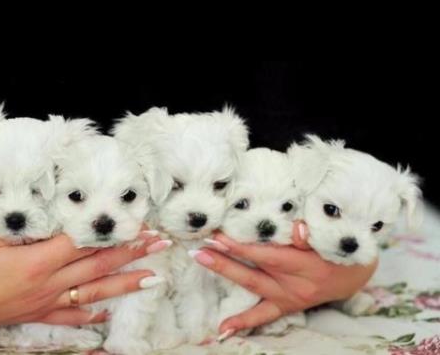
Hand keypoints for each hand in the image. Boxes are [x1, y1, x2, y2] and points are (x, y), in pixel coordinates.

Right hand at [0, 231, 169, 331]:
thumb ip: (29, 228)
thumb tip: (60, 217)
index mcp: (38, 260)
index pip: (86, 242)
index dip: (114, 232)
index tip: (139, 223)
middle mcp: (48, 283)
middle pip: (98, 265)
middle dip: (131, 253)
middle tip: (159, 243)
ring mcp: (44, 302)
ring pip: (92, 293)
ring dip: (124, 284)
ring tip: (152, 278)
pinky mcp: (35, 315)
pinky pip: (69, 317)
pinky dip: (90, 316)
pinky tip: (107, 314)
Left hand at [191, 221, 377, 334]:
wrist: (356, 274)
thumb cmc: (340, 248)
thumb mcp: (331, 238)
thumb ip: (311, 235)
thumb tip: (297, 228)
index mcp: (306, 266)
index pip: (267, 256)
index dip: (242, 246)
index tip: (219, 234)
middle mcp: (295, 285)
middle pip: (254, 272)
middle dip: (225, 260)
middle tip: (200, 249)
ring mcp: (289, 297)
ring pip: (253, 286)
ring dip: (226, 272)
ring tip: (201, 259)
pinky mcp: (287, 306)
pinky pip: (264, 316)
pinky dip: (243, 322)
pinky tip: (222, 329)